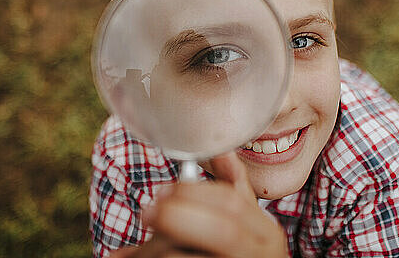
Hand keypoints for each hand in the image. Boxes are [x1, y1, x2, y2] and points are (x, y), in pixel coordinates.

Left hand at [110, 151, 288, 257]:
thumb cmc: (242, 254)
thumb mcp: (247, 225)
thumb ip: (235, 189)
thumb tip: (223, 150)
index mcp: (266, 234)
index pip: (234, 203)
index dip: (195, 192)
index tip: (164, 189)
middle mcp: (259, 255)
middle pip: (222, 232)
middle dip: (180, 216)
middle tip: (148, 211)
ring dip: (156, 249)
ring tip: (132, 250)